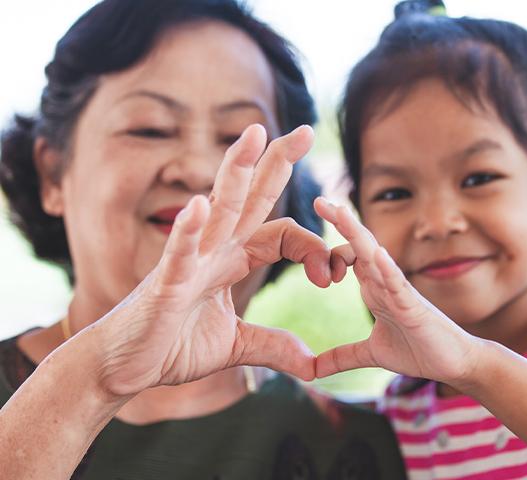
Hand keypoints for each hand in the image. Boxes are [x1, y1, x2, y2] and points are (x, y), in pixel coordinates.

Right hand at [92, 124, 326, 396]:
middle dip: (277, 163)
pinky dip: (187, 230)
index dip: (313, 249)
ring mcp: (189, 262)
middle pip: (251, 198)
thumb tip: (311, 363)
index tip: (333, 276)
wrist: (126, 367)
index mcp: (233, 260)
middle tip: (306, 130)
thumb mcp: (235, 346)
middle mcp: (214, 251)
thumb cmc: (173, 346)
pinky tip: (198, 206)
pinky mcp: (164, 285)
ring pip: (218, 209)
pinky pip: (178, 252)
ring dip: (235, 172)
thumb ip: (272, 346)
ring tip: (255, 135)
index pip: (283, 234)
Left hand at [314, 198, 480, 385]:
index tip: (306, 252)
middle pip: (360, 246)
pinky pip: (399, 285)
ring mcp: (400, 292)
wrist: (455, 364)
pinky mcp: (414, 307)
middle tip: (319, 199)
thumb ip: (342, 357)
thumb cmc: (419, 351)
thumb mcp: (371, 354)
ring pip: (376, 257)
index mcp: (374, 289)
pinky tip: (377, 255)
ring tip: (340, 212)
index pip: (349, 258)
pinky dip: (388, 269)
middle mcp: (385, 283)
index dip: (328, 252)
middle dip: (341, 222)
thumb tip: (312, 371)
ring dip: (358, 234)